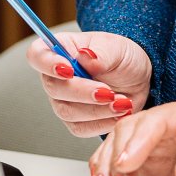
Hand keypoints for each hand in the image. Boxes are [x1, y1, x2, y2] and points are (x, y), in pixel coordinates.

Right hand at [26, 31, 152, 137]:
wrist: (138, 79)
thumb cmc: (122, 57)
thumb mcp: (117, 48)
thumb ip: (101, 52)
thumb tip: (86, 56)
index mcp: (61, 49)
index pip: (38, 55)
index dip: (47, 64)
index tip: (69, 69)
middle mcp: (56, 76)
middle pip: (53, 88)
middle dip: (83, 92)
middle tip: (108, 92)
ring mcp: (64, 100)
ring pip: (67, 112)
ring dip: (97, 110)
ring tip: (121, 102)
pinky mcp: (76, 120)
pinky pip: (80, 128)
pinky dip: (102, 123)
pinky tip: (119, 114)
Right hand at [88, 94, 175, 175]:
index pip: (160, 119)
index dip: (139, 140)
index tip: (126, 164)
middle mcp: (174, 121)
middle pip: (133, 127)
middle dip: (117, 155)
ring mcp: (160, 140)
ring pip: (121, 142)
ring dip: (108, 166)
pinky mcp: (152, 160)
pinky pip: (122, 161)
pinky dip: (110, 174)